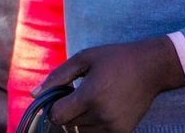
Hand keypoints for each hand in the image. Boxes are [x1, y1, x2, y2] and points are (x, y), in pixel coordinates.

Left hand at [33, 37, 184, 131]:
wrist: (151, 68)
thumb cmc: (115, 59)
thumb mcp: (84, 58)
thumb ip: (57, 76)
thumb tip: (33, 94)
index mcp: (91, 95)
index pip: (57, 116)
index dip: (54, 107)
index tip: (62, 96)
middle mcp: (102, 115)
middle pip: (68, 125)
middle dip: (67, 112)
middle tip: (78, 94)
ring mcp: (113, 127)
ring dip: (79, 120)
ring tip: (91, 100)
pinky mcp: (122, 132)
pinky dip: (92, 126)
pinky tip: (101, 108)